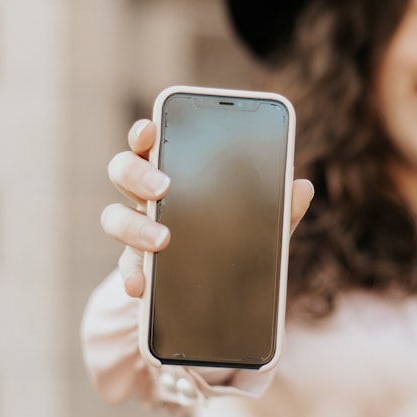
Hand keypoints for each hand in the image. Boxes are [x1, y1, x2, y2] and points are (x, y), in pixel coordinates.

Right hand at [101, 118, 313, 298]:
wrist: (215, 285)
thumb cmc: (234, 233)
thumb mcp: (260, 219)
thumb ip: (278, 203)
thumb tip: (303, 187)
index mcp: (175, 169)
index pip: (151, 141)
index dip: (144, 131)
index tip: (150, 127)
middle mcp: (148, 196)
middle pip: (122, 170)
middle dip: (138, 173)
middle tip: (164, 186)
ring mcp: (138, 230)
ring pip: (113, 217)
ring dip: (135, 226)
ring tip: (163, 240)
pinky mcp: (137, 266)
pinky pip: (125, 270)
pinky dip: (132, 278)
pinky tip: (142, 288)